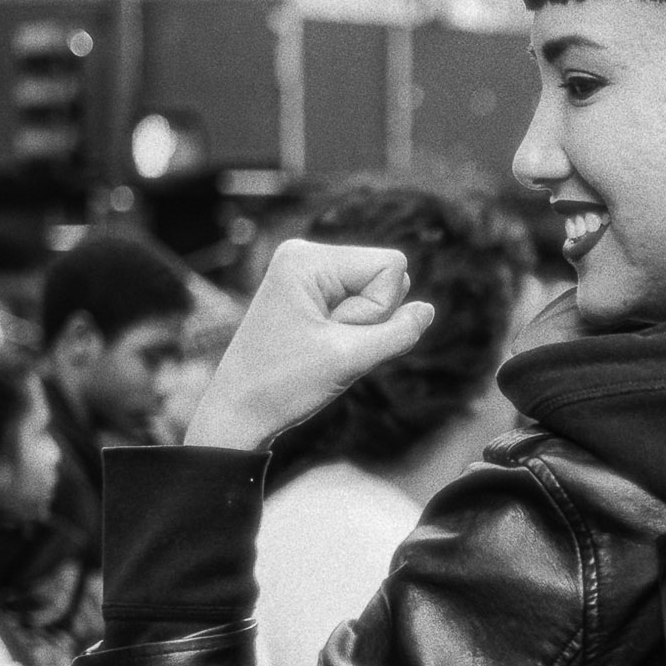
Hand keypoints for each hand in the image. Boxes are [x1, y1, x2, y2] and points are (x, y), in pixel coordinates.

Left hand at [184, 239, 432, 452]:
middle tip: (326, 344)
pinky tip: (321, 346)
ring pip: (374, 293)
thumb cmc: (283, 384)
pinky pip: (357, 305)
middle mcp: (305, 254)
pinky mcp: (309, 293)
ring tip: (321, 347)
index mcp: (307, 258)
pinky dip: (350, 332)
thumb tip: (427, 310)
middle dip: (369, 317)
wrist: (239, 411)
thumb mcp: (350, 359)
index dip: (379, 309)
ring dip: (360, 329)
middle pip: (385, 275)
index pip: (392, 266)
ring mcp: (306, 273)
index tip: (337, 334)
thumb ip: (398, 333)